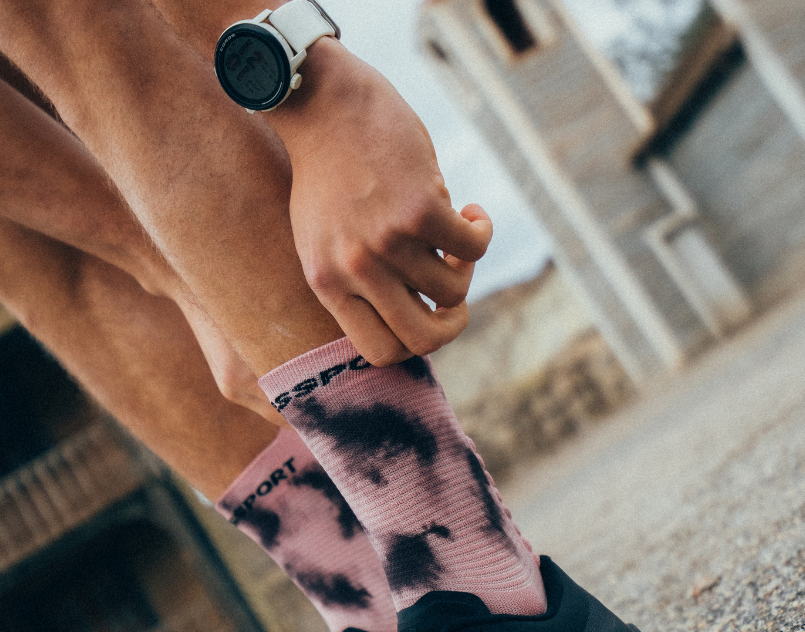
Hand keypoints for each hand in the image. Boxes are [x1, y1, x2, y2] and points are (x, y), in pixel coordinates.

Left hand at [267, 41, 492, 364]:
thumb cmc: (327, 174)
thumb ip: (355, 280)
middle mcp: (354, 271)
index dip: (412, 344)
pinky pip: (472, 248)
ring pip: (453, 291)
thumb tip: (413, 311)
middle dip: (453, 326)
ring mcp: (386, 242)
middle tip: (458, 301)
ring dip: (466, 267)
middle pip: (422, 339)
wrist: (323, 105)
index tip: (423, 316)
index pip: (378, 352)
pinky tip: (472, 213)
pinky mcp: (418, 209)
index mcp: (328, 284)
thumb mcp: (323, 240)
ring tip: (456, 235)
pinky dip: (481, 233)